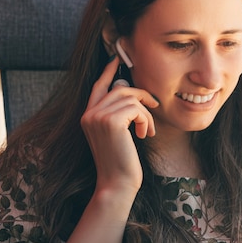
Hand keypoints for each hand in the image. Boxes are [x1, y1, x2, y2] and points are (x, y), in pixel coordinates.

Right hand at [81, 56, 158, 194]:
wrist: (116, 184)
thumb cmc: (121, 162)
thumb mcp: (116, 135)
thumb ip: (117, 114)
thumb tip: (133, 94)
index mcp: (87, 116)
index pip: (98, 86)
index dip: (108, 70)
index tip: (117, 58)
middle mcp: (88, 114)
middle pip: (119, 88)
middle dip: (140, 94)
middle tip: (154, 105)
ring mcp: (97, 117)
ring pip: (130, 98)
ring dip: (146, 113)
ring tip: (147, 130)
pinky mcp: (111, 121)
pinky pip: (136, 108)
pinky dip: (146, 119)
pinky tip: (144, 134)